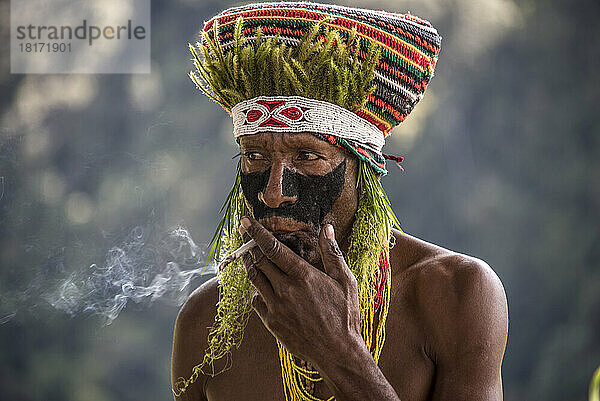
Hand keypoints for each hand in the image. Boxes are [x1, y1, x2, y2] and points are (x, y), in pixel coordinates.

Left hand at [239, 216, 362, 365]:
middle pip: (259, 261)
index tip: (245, 222)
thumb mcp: (345, 281)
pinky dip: (256, 290)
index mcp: (303, 275)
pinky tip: (263, 288)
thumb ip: (332, 253)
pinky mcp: (271, 322)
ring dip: (250, 265)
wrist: (338, 353)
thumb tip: (326, 228)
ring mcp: (276, 307)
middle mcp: (285, 289)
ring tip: (250, 257)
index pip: (272, 248)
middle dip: (250, 247)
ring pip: (254, 279)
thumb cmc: (345, 316)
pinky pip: (255, 301)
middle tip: (246, 238)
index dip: (256, 232)